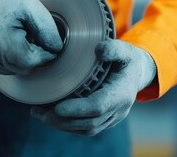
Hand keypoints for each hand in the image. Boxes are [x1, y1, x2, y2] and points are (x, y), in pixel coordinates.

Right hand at [0, 0, 62, 74]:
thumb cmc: (7, 2)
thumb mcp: (32, 8)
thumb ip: (47, 30)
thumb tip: (56, 50)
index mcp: (5, 43)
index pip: (33, 60)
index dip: (44, 52)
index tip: (45, 39)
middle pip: (26, 67)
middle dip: (34, 54)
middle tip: (32, 35)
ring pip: (18, 69)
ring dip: (25, 57)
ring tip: (21, 37)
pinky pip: (8, 67)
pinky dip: (15, 58)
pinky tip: (13, 43)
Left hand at [30, 39, 156, 135]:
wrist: (136, 74)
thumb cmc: (127, 60)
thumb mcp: (124, 49)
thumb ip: (113, 48)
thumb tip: (98, 49)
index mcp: (122, 93)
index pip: (99, 106)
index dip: (77, 109)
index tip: (57, 108)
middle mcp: (118, 110)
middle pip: (89, 122)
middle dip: (63, 120)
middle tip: (40, 112)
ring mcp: (111, 118)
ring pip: (86, 128)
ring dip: (61, 125)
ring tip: (40, 114)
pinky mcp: (104, 121)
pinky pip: (85, 128)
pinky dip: (66, 125)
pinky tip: (49, 116)